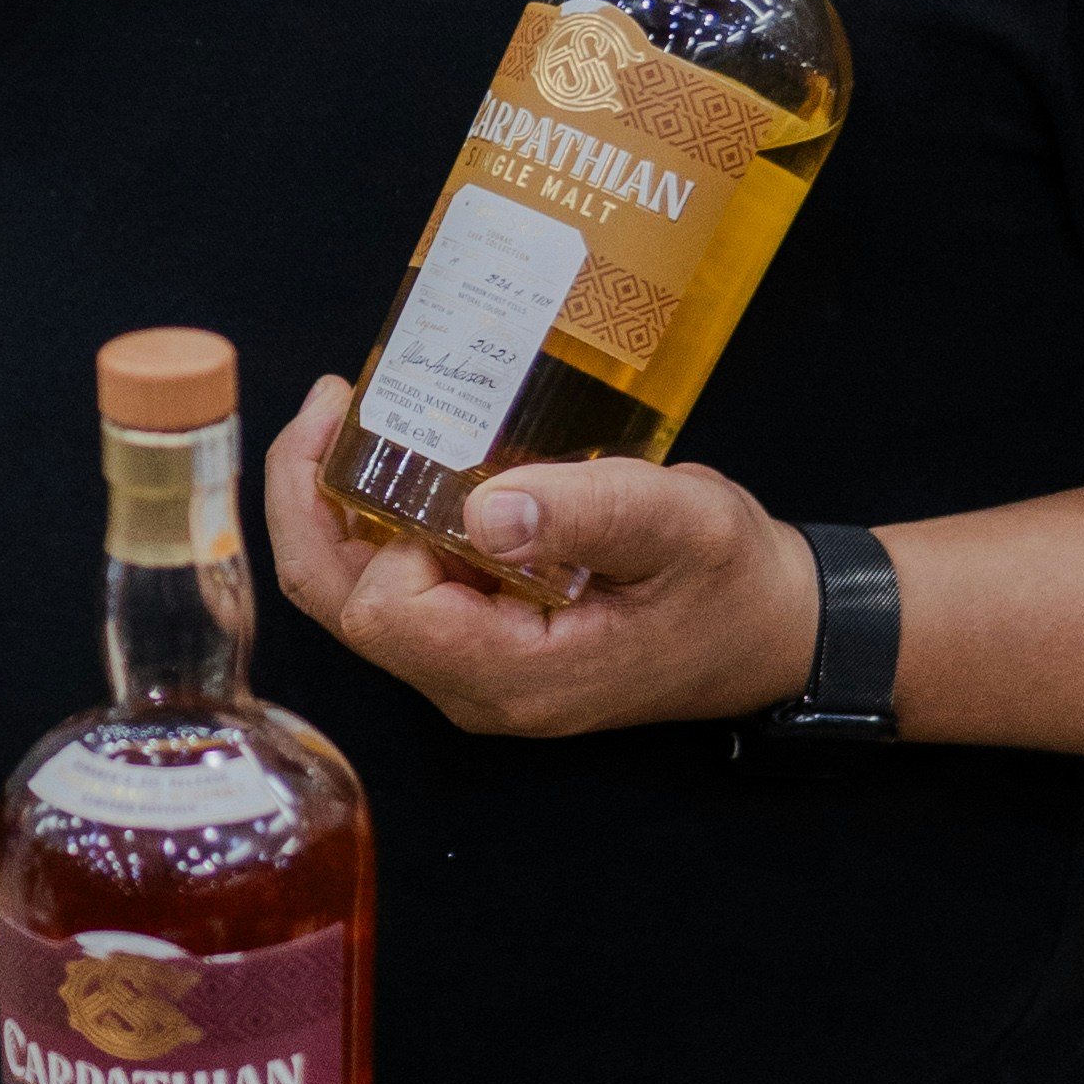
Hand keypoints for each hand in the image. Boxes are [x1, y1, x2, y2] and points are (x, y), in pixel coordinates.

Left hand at [264, 378, 820, 738]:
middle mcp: (471, 683)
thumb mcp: (681, 527)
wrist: (772, 628)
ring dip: (338, 506)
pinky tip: (402, 457)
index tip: (418, 448)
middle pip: (339, 603)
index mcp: (510, 674)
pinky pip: (399, 585)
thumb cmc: (731, 582)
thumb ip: (588, 515)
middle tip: (334, 400)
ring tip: (356, 416)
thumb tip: (484, 510)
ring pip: (356, 593)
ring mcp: (471, 666)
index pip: (383, 608)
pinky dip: (380, 519)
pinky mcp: (481, 639)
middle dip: (311, 500)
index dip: (379, 527)